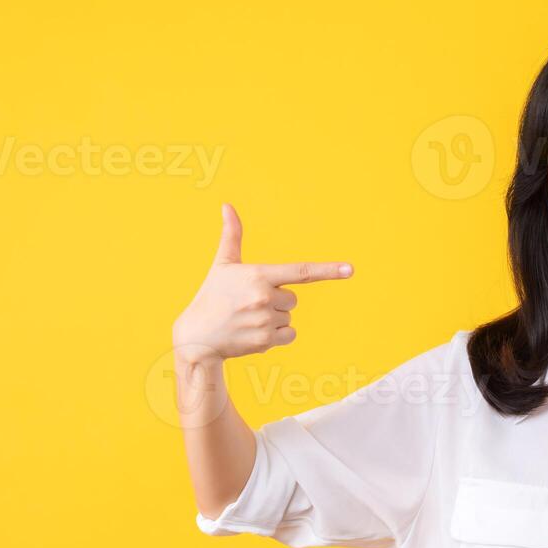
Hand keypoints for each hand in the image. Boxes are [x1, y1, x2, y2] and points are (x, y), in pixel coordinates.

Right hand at [172, 203, 352, 362]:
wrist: (197, 336)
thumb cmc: (212, 296)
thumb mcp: (222, 264)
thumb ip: (232, 235)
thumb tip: (227, 205)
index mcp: (258, 275)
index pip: (301, 272)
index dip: (328, 270)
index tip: (350, 270)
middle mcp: (264, 297)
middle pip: (292, 298)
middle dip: (277, 301)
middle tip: (250, 304)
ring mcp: (265, 320)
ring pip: (289, 317)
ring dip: (275, 319)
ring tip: (248, 319)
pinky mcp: (266, 341)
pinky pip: (289, 335)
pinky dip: (277, 336)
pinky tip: (254, 333)